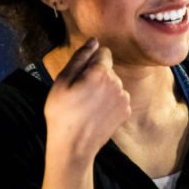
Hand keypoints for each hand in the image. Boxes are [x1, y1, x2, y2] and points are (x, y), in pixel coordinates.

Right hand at [44, 38, 130, 169]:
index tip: (79, 77)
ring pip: (113, 83)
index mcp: (100, 73)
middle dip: (96, 75)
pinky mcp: (126, 111)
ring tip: (87, 106)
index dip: (89, 62)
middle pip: (108, 69)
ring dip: (103, 89)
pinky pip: (118, 97)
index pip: (103, 52)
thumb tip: (94, 41)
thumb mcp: (62, 82)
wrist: (74, 147)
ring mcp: (124, 98)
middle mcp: (117, 83)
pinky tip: (96, 114)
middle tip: (79, 94)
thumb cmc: (62, 113)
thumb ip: (80, 58)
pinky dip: (109, 102)